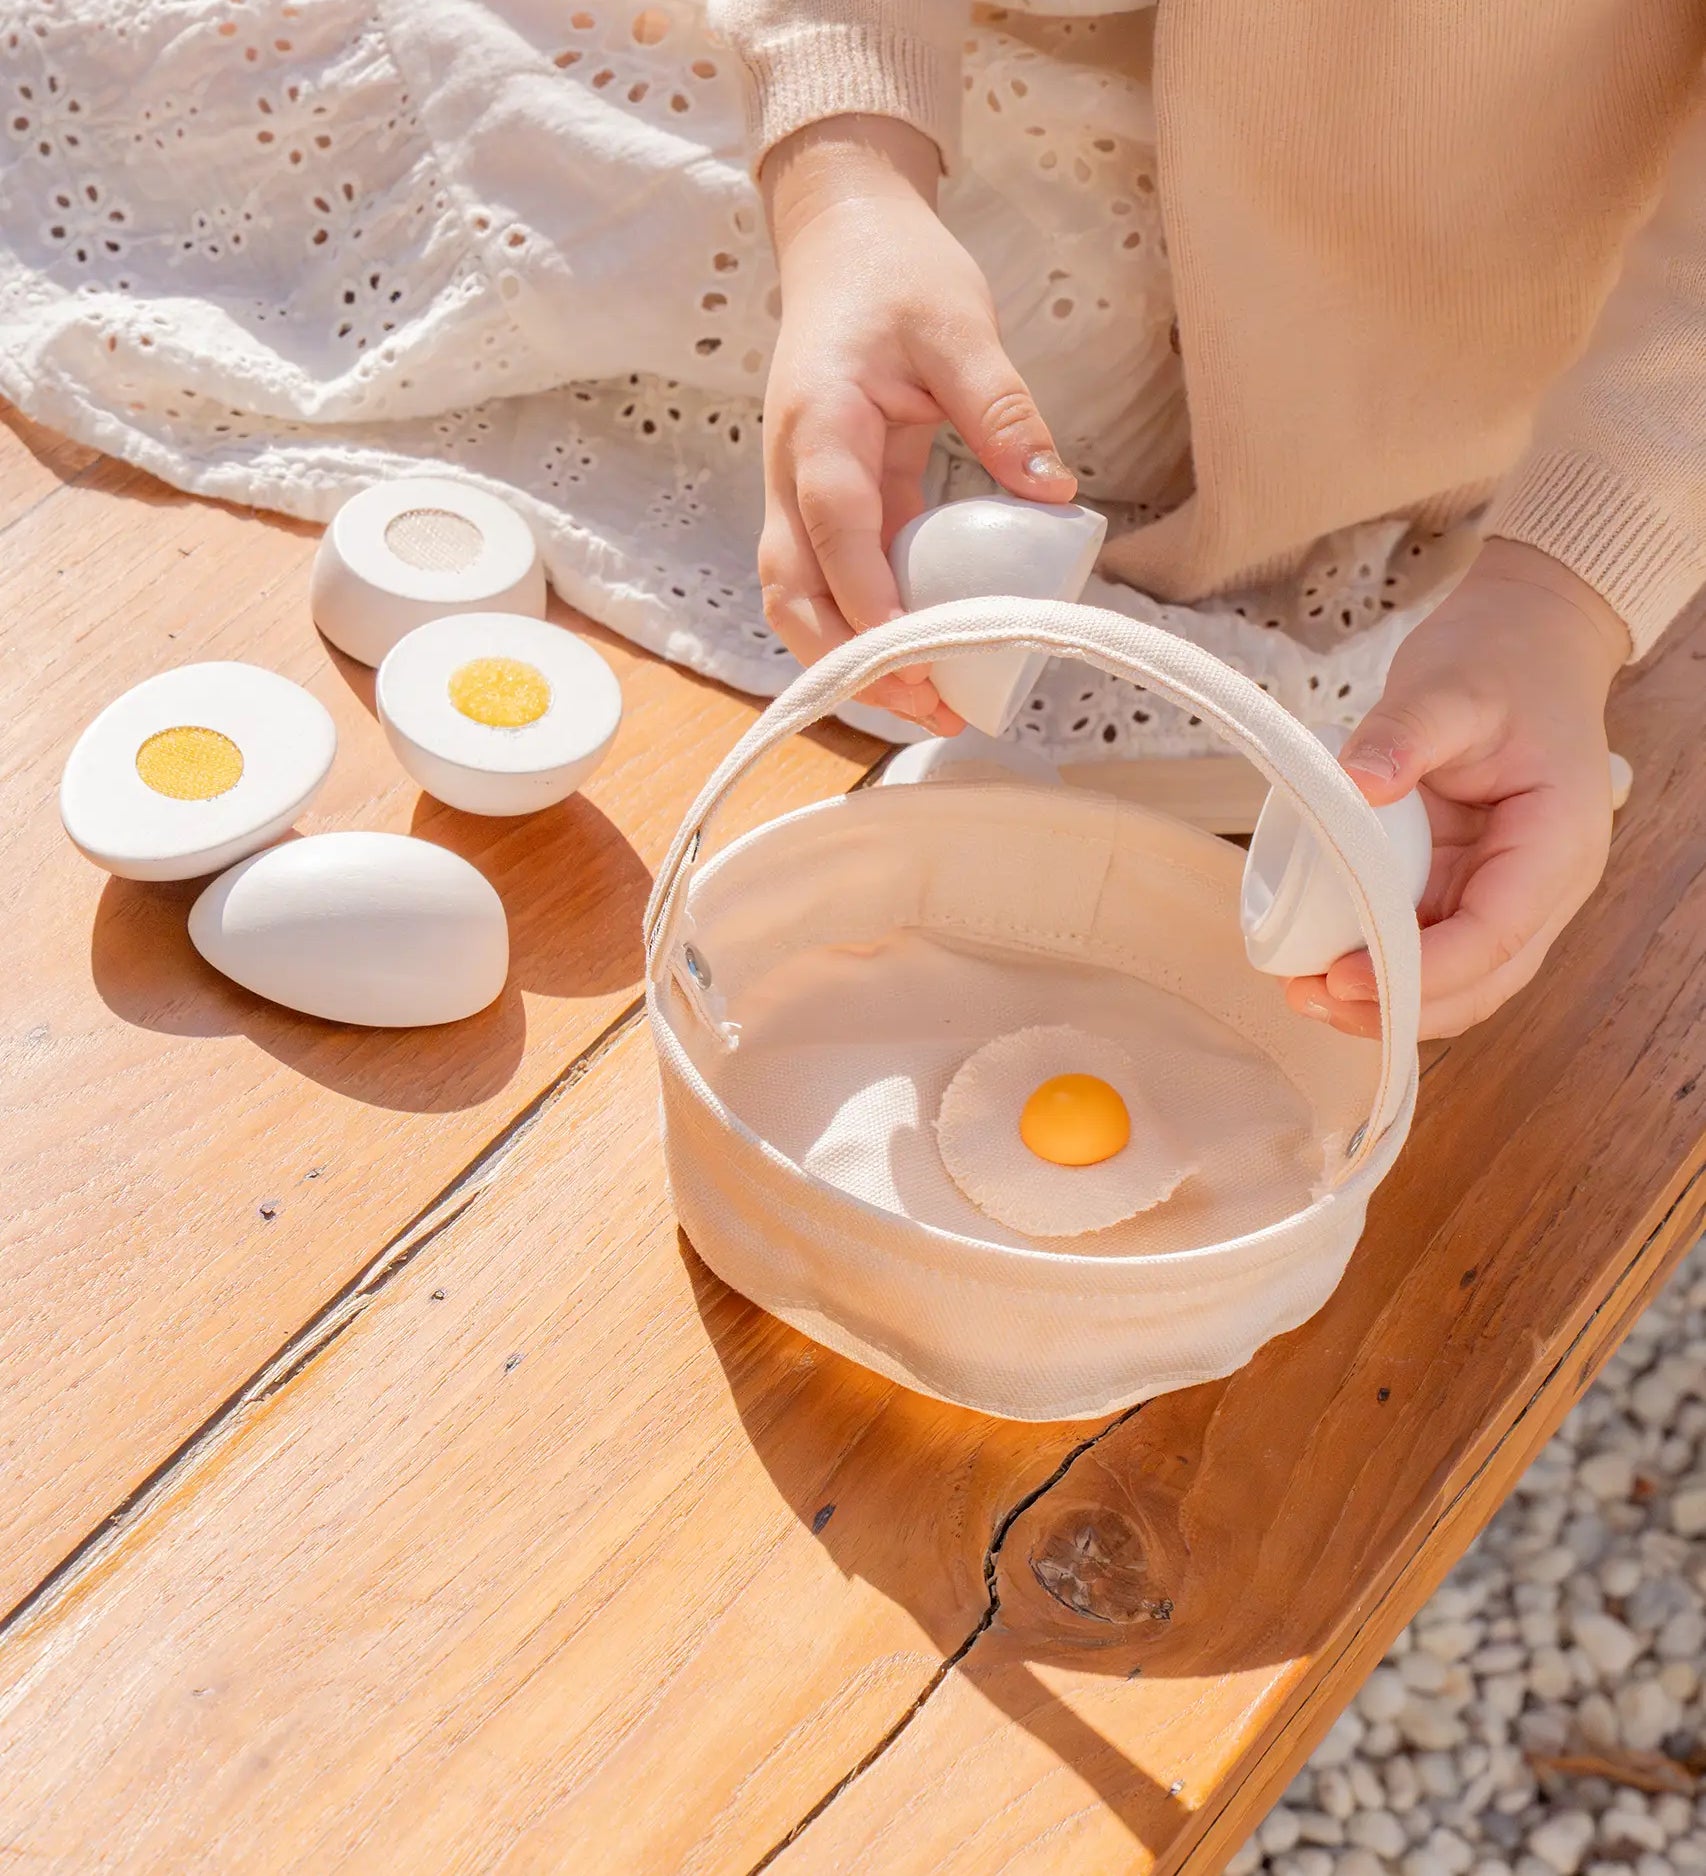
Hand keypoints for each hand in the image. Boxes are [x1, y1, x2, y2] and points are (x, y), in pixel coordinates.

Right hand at [759, 115, 1077, 728]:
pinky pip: (834, 583)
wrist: (842, 237)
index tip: (914, 648)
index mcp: (819, 422)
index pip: (832, 523)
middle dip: (848, 658)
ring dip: (851, 660)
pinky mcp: (829, 506)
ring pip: (801, 600)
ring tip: (929, 703)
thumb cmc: (894, 272)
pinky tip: (924, 658)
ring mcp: (801, 493)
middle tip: (928, 702)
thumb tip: (1050, 490)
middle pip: (792, 589)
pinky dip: (867, 631)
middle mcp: (792, 469)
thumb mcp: (958, 325)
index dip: (866, 594)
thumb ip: (1000, 407)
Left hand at [1288, 539, 1628, 1039]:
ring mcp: (1504, 890)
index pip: (1495, 937)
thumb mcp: (1450, 685)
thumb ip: (1404, 732)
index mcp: (1557, 842)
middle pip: (1480, 982)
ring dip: (1385, 1000)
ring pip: (1455, 980)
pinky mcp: (1465, 885)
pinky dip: (1380, 966)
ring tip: (1302, 991)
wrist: (1524, 641)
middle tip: (1308, 996)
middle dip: (1397, 1007)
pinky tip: (1320, 966)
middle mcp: (1541, 883)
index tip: (1343, 974)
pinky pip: (1428, 946)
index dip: (1420, 971)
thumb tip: (1355, 784)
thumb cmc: (1500, 660)